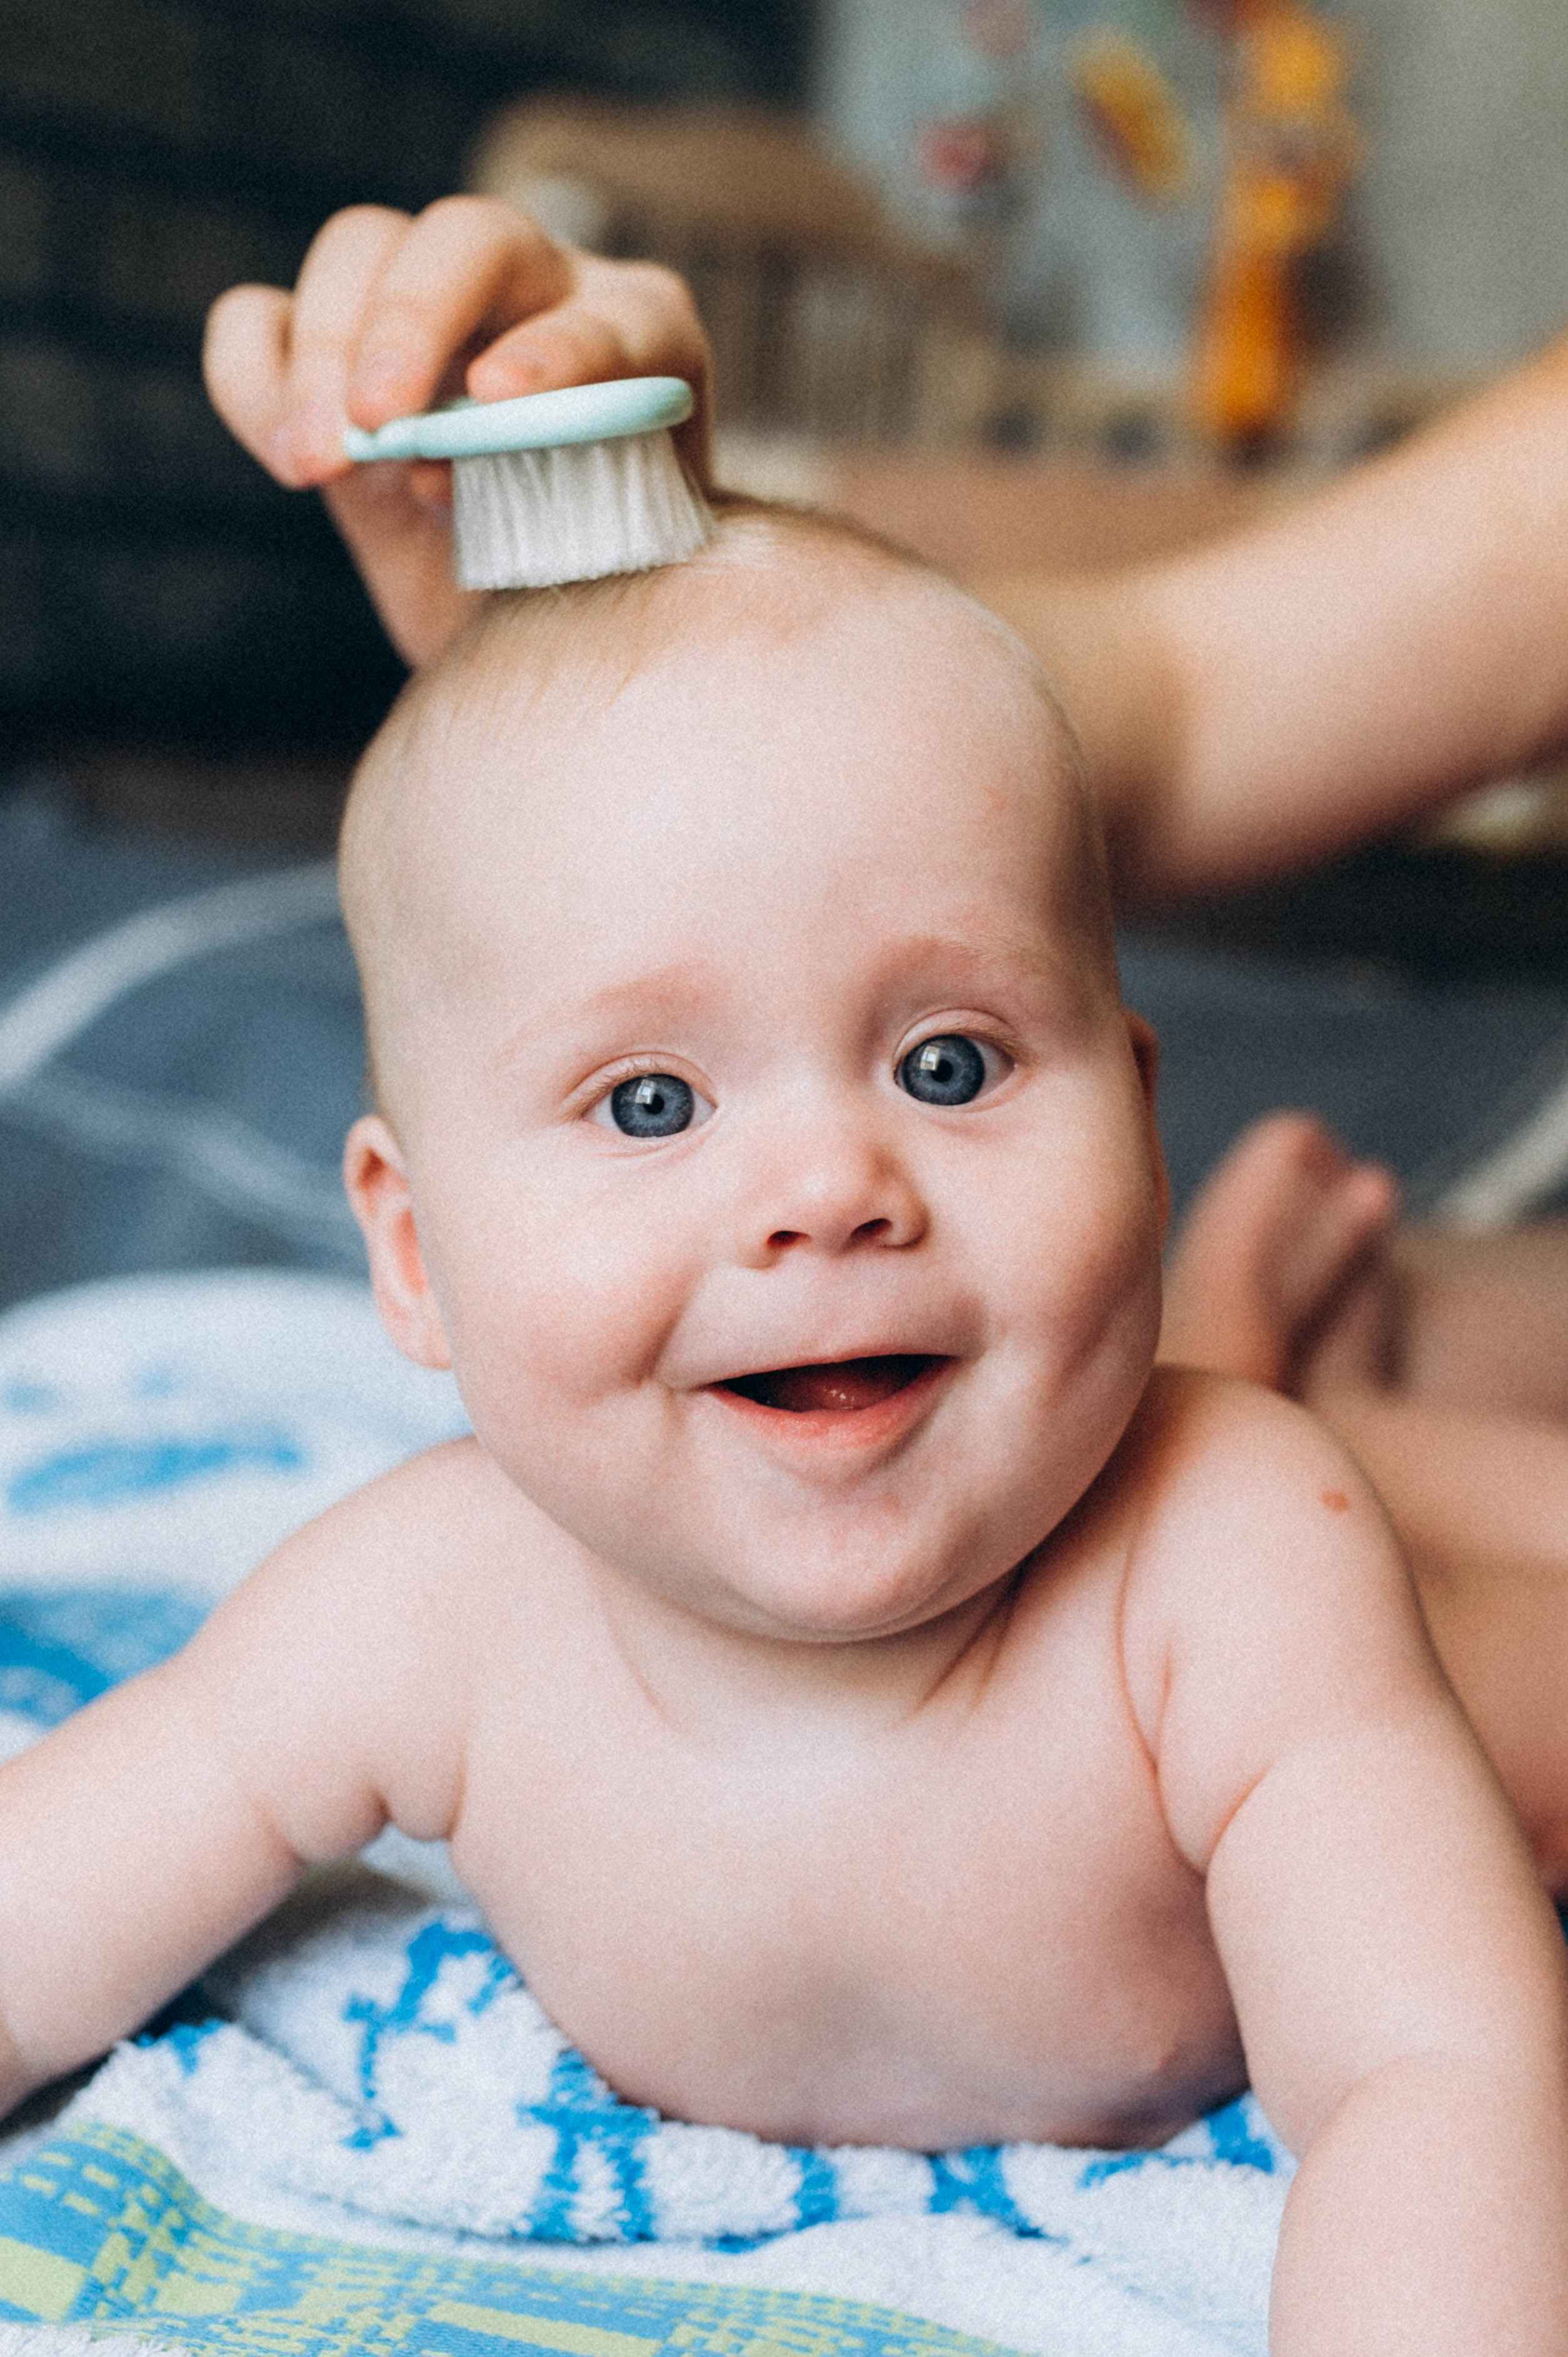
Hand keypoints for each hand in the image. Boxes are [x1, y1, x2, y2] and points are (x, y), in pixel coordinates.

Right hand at [204, 197, 712, 665]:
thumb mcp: (601, 574)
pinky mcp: (333, 346)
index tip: (497, 397)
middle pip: (466, 239)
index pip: (606, 317)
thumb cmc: (585, 594)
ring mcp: (427, 303)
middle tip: (375, 424)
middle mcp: (535, 290)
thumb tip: (443, 473)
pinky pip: (261, 316)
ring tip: (318, 469)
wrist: (527, 625)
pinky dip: (255, 376)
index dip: (557, 349)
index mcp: (639, 337)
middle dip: (410, 322)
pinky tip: (289, 459)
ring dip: (323, 355)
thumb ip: (561, 515)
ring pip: (359, 249)